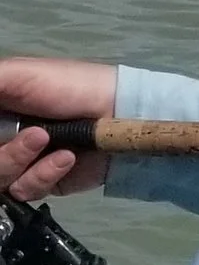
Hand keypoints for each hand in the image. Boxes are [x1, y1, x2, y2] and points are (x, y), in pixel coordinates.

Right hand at [0, 58, 114, 202]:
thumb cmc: (67, 87)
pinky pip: (24, 190)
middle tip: (30, 134)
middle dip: (1, 151)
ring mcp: (19, 163)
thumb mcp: (15, 75)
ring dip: (17, 158)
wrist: (121, 114)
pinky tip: (67, 157)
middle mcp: (0, 138)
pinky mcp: (42, 183)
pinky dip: (44, 174)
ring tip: (47, 139)